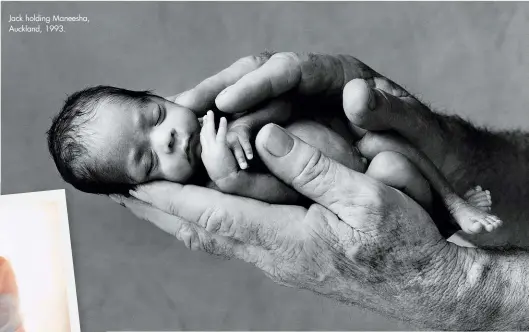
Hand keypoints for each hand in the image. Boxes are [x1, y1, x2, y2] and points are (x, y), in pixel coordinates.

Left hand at [113, 123, 465, 328]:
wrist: (427, 287)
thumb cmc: (404, 243)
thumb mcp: (365, 197)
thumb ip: (312, 168)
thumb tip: (265, 140)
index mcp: (288, 238)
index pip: (213, 214)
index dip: (171, 197)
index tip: (134, 183)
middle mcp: (274, 254)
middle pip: (201, 231)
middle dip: (158, 210)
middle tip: (123, 191)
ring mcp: (281, 260)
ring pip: (214, 237)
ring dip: (178, 216)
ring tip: (152, 197)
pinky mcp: (291, 258)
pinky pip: (235, 238)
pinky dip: (207, 220)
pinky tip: (203, 211)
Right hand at [169, 51, 428, 141]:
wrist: (438, 168)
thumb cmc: (430, 148)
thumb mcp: (418, 130)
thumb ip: (391, 112)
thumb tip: (356, 95)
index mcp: (341, 77)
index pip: (290, 69)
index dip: (256, 84)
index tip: (225, 103)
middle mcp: (314, 88)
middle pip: (256, 78)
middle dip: (217, 93)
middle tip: (180, 111)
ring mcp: (302, 109)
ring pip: (248, 104)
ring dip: (213, 115)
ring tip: (178, 131)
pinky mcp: (295, 133)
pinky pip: (253, 130)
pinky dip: (228, 138)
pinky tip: (204, 153)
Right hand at [200, 111, 238, 181]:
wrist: (226, 180)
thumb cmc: (222, 176)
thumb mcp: (213, 166)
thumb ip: (211, 158)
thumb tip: (210, 154)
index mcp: (204, 154)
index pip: (202, 139)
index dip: (202, 130)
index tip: (203, 122)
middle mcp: (206, 150)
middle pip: (204, 133)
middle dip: (205, 123)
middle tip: (206, 114)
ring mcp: (212, 149)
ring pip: (210, 131)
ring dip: (210, 120)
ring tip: (211, 112)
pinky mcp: (221, 148)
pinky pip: (221, 134)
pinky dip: (222, 125)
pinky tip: (223, 118)